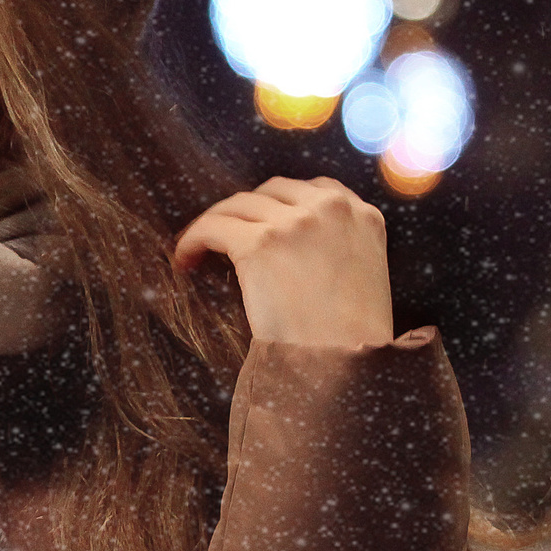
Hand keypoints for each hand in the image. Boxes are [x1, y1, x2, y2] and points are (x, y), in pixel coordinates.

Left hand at [172, 176, 395, 347]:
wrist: (346, 363)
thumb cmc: (354, 338)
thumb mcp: (364, 277)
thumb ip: (339, 248)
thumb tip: (294, 249)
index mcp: (364, 216)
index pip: (316, 188)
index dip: (283, 204)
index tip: (263, 222)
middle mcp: (331, 208)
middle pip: (273, 191)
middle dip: (248, 211)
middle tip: (227, 236)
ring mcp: (294, 223)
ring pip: (238, 205)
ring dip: (216, 223)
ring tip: (199, 249)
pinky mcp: (260, 243)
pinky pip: (212, 227)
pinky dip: (193, 240)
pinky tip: (186, 260)